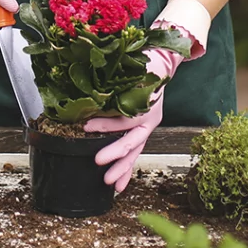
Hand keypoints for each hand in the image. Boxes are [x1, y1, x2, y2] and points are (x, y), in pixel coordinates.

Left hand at [84, 46, 184, 192]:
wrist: (162, 63)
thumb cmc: (145, 63)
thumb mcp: (133, 68)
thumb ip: (116, 80)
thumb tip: (90, 88)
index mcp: (147, 103)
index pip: (125, 118)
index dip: (106, 124)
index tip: (85, 126)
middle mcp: (150, 118)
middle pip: (133, 140)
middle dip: (115, 154)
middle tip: (98, 162)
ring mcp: (148, 126)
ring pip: (136, 151)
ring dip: (123, 168)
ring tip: (110, 183)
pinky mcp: (144, 131)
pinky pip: (136, 152)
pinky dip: (128, 168)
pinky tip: (119, 184)